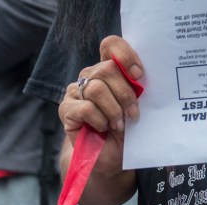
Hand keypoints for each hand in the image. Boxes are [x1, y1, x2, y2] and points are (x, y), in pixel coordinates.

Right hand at [58, 35, 143, 175]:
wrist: (108, 157)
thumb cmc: (124, 130)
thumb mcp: (135, 105)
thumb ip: (135, 87)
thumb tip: (140, 77)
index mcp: (108, 69)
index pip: (110, 45)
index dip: (124, 55)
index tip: (139, 75)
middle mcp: (89, 76)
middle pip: (106, 69)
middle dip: (125, 93)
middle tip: (133, 113)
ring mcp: (75, 92)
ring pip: (96, 89)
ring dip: (113, 109)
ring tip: (118, 125)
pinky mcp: (66, 110)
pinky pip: (86, 108)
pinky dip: (99, 120)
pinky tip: (102, 128)